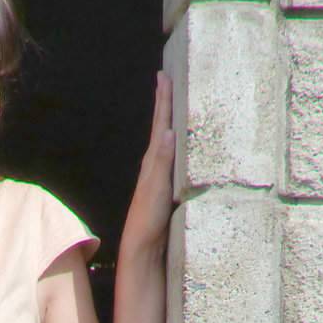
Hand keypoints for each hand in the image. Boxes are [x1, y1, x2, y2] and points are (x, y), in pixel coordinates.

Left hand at [120, 70, 175, 256]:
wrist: (141, 246)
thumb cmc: (147, 219)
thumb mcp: (155, 188)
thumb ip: (162, 162)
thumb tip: (168, 131)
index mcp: (152, 161)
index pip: (159, 124)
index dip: (163, 100)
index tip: (163, 76)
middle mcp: (154, 165)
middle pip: (161, 127)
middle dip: (164, 103)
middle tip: (166, 79)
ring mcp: (160, 176)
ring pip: (166, 141)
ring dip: (170, 121)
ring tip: (174, 103)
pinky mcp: (166, 188)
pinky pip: (173, 157)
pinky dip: (177, 143)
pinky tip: (181, 144)